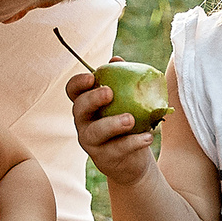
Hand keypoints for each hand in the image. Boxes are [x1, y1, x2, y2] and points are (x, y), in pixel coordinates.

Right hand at [68, 70, 155, 184]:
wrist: (133, 160)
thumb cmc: (128, 122)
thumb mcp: (126, 101)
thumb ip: (121, 79)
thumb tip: (117, 60)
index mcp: (86, 105)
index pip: (73, 91)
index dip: (78, 83)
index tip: (92, 77)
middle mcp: (83, 123)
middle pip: (78, 109)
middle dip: (92, 99)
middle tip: (110, 93)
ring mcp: (91, 143)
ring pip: (95, 132)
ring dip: (112, 124)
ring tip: (130, 119)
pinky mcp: (104, 158)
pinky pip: (117, 149)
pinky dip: (134, 142)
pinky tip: (148, 136)